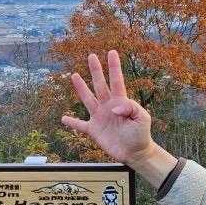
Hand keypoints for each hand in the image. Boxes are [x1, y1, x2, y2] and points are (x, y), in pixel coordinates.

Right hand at [60, 51, 175, 184]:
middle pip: (100, 85)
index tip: (112, 52)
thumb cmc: (141, 134)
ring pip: (88, 99)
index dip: (114, 67)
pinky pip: (80, 125)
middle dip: (96, 70)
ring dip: (81, 88)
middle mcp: (108, 106)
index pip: (117, 80)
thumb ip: (131, 108)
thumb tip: (114, 106)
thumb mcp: (142, 118)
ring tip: (74, 75)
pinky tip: (63, 118)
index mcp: (121, 101)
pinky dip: (72, 122)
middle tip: (91, 56)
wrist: (135, 152)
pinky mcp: (94, 130)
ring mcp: (100, 117)